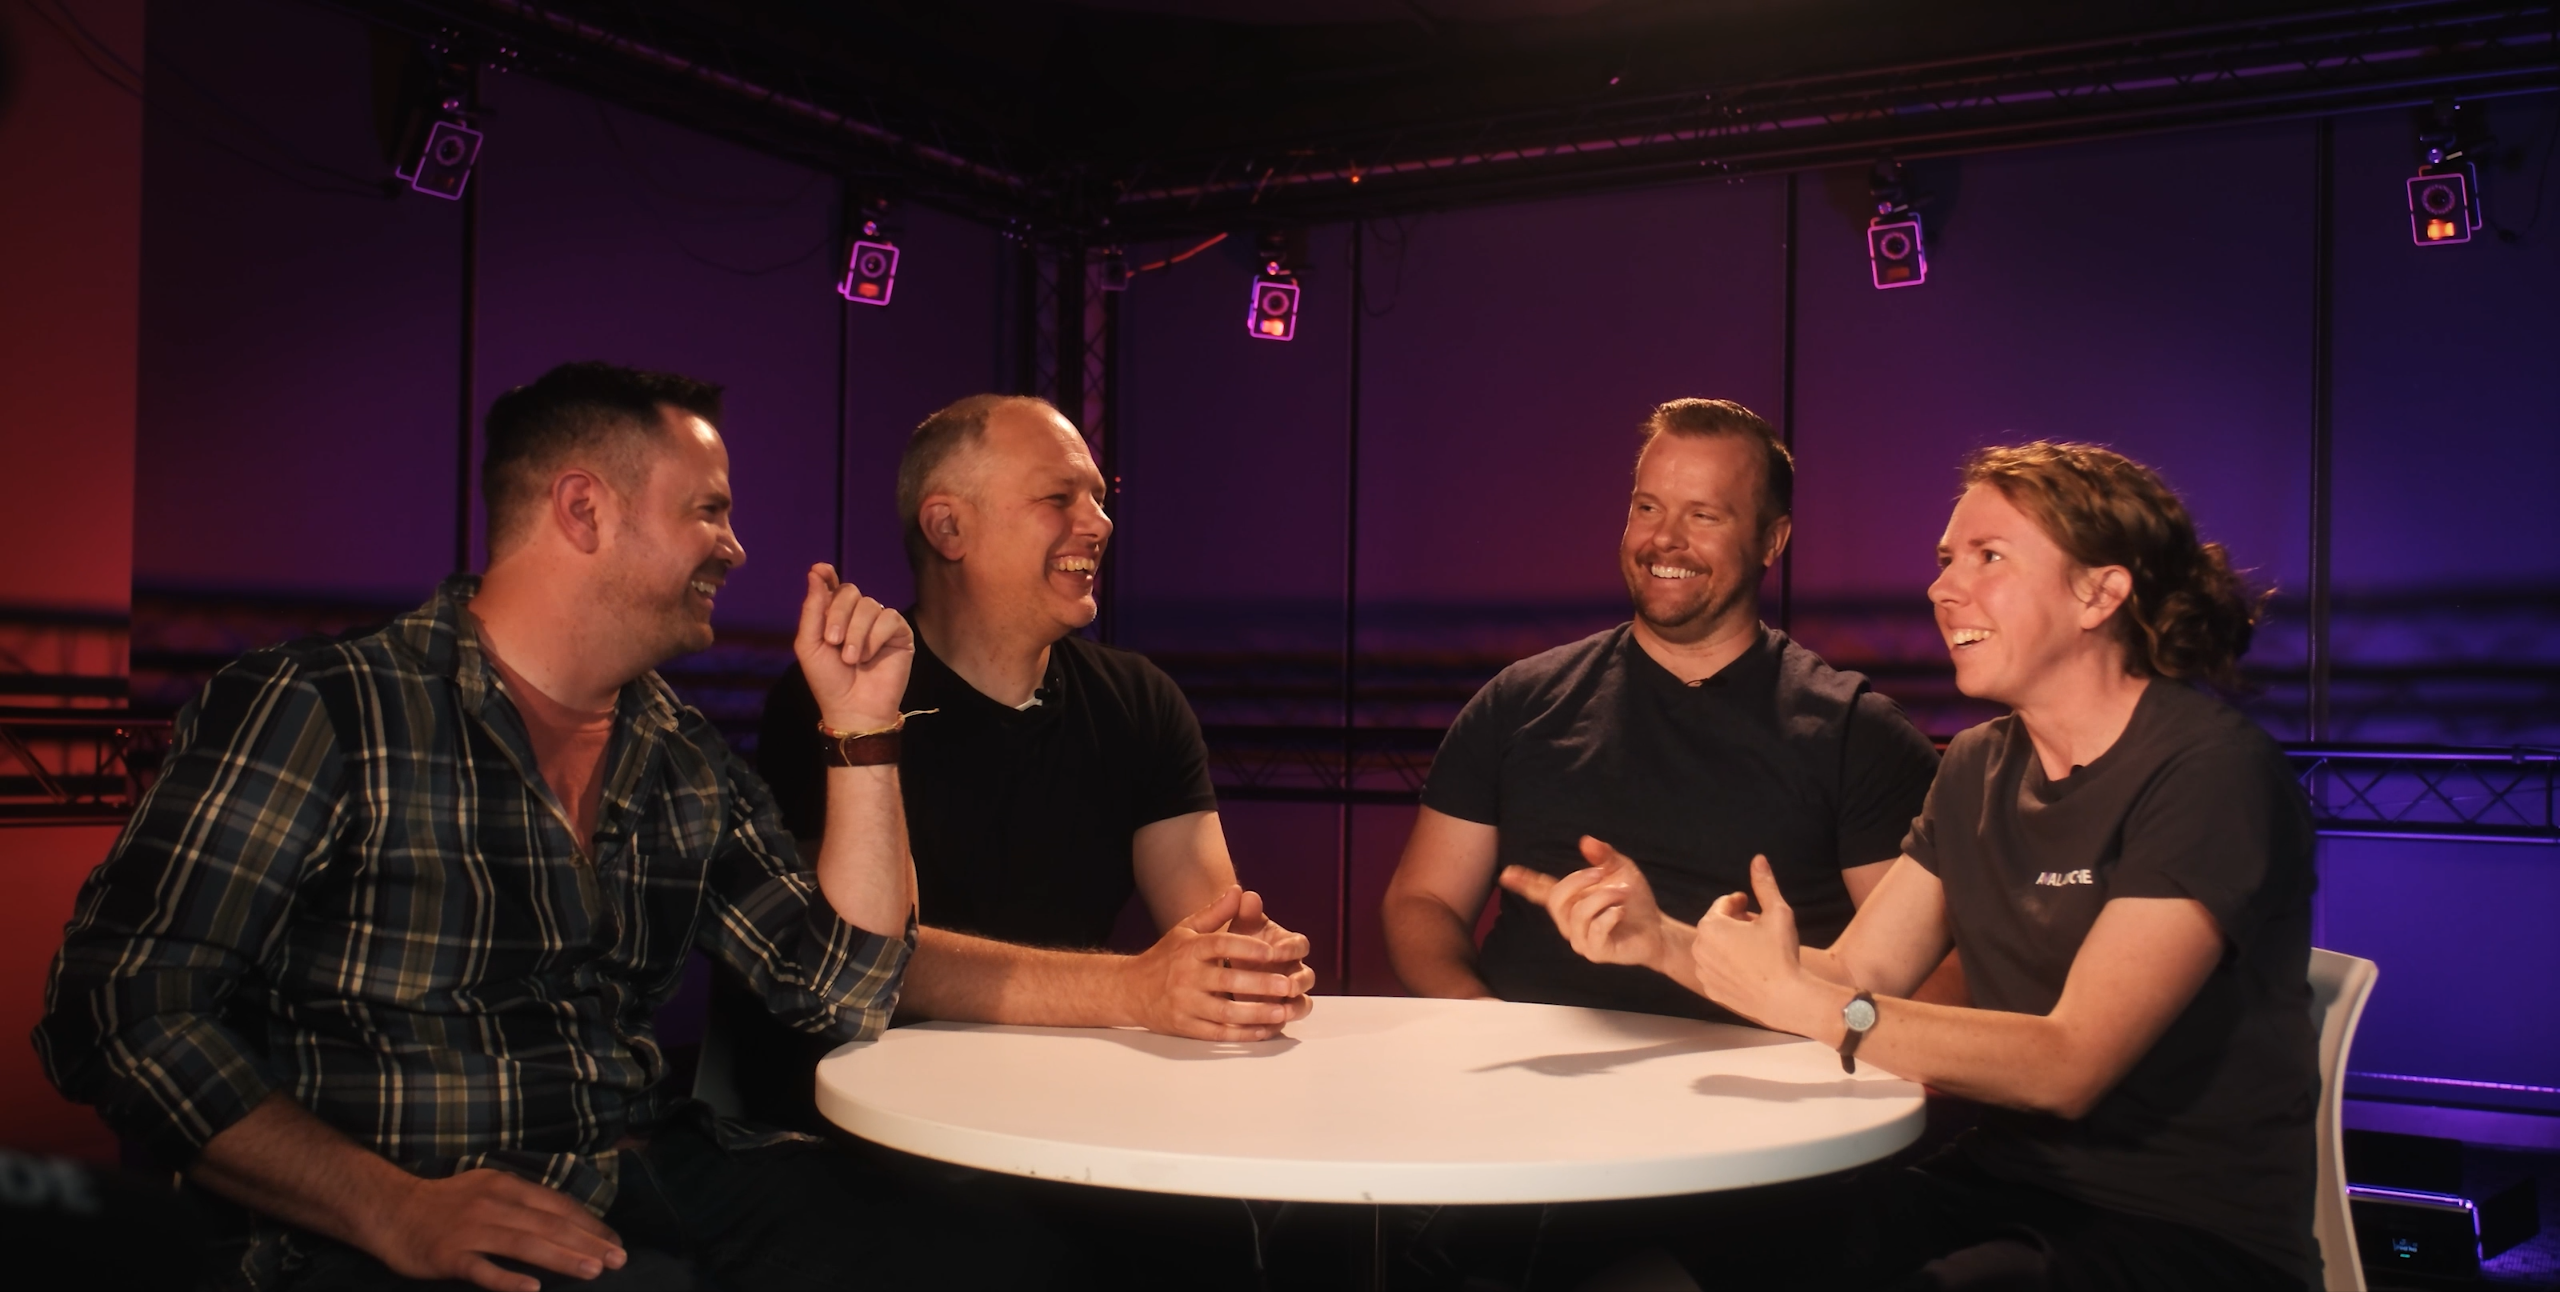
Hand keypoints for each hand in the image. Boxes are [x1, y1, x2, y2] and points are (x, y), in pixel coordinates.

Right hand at [362, 1169, 625, 1291]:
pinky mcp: (449, 1256)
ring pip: (525, 1245)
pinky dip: (508, 1280)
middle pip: (549, 1225)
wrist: (390, 1209)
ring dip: (562, 1258)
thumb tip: (568, 1220)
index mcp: (508, 1186)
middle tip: (618, 1260)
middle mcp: (494, 1205)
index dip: (590, 1225)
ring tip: (592, 1271)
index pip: (559, 1206)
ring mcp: (471, 1231)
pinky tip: (532, 1290)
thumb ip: (525, 1202)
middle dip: (588, 1243)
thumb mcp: (490, 1188)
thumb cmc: (446, 1203)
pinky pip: (483, 1270)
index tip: (615, 1242)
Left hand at [795, 565, 912, 732]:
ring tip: (851, 659)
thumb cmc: (828, 681)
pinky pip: (889, 618)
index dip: (827, 576)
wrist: (853, 708)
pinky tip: (869, 656)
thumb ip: (812, 609)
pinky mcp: (899, 634)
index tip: (821, 570)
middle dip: (838, 614)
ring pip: (869, 605)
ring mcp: (879, 624)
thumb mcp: (809, 645)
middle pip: (850, 591)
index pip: (833, 586)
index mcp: (834, 617)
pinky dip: (875, 637)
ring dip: (856, 632)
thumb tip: (816, 572)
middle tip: (832, 641)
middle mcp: (857, 616)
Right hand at [1121, 886, 1313, 1040]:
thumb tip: (1238, 890)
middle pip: (1226, 982)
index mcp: (1190, 949)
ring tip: (1283, 1011)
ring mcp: (1185, 1004)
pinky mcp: (1185, 1027)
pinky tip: (1264, 1030)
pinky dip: (1242, 1035)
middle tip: (1288, 984)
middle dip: (1259, 984)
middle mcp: (1186, 977)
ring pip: (1225, 1013)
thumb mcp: (1186, 930)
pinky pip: (1218, 1034)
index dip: (1247, 947)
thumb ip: (1215, 913)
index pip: (1220, 945)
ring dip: (1256, 1014)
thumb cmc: (1165, 957)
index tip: (1273, 951)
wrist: (1130, 990)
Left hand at [1224, 889, 1318, 1014]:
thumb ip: (1245, 913)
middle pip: (1307, 977)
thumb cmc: (1236, 943)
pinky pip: (1283, 1023)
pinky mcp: (1277, 1014)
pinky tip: (1265, 1029)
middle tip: (1286, 986)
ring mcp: (1287, 995)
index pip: (1300, 945)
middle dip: (1299, 982)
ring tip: (1283, 1013)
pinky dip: (1276, 1026)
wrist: (1222, 966)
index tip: (1274, 951)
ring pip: (1302, 1003)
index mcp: (1287, 946)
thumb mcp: (1238, 927)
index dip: (1290, 949)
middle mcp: (1292, 970)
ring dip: (1295, 1008)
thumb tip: (1247, 895)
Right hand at [1499, 836, 1685, 973]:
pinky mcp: (1596, 952)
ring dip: (1604, 897)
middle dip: (1579, 879)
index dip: (1524, 882)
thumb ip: (1604, 856)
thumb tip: (1586, 841)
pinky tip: (1621, 913)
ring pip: (1578, 912)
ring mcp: (1580, 938)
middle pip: (1557, 897)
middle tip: (1602, 873)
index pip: (1542, 891)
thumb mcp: (1622, 871)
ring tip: (1623, 894)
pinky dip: (1611, 915)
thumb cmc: (1635, 902)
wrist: (1657, 930)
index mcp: (1571, 901)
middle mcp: (1570, 921)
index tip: (1507, 873)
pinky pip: (1595, 929)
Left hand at [1690, 855, 1819, 1031]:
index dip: (1739, 902)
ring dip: (1730, 943)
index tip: (1751, 904)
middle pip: (1716, 926)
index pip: (1722, 904)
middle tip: (1757, 925)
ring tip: (1755, 947)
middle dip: (1734, 922)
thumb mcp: (1777, 913)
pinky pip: (1716, 970)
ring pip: (1715, 948)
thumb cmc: (1781, 953)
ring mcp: (1703, 971)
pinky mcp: (1710, 990)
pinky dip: (1728, 965)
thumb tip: (1758, 858)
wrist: (1786, 998)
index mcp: (1711, 926)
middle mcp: (1700, 948)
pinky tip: (1750, 968)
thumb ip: (1764, 884)